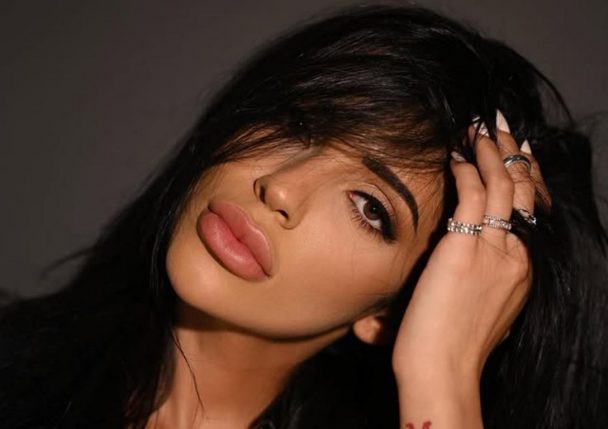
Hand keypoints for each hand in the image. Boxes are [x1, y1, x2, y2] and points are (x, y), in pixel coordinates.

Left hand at [392, 114, 546, 426]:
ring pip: (501, 186)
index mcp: (521, 268)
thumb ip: (480, 277)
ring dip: (490, 151)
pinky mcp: (466, 247)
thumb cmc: (451, 344)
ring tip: (479, 127)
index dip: (524, 178)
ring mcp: (495, 249)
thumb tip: (462, 261)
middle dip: (512, 154)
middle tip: (500, 127)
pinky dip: (467, 168)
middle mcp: (516, 254)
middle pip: (521, 191)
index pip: (527, 210)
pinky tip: (457, 153)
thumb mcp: (478, 305)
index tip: (517, 156)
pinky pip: (473, 194)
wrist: (443, 369)